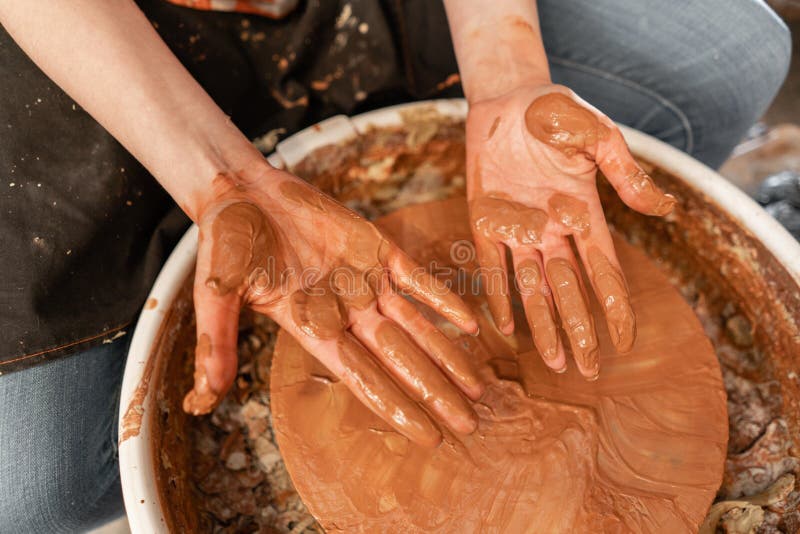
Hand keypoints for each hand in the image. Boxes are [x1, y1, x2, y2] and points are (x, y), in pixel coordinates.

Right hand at [183, 162, 481, 446]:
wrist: (243, 192)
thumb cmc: (225, 244)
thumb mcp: (214, 294)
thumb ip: (215, 342)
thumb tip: (202, 399)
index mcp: (312, 329)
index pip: (362, 377)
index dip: (396, 407)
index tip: (428, 437)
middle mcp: (346, 313)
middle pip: (399, 360)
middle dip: (434, 393)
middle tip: (470, 425)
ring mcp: (365, 282)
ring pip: (416, 325)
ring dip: (447, 355)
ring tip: (479, 388)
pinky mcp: (376, 248)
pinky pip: (418, 278)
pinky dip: (444, 298)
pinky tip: (472, 324)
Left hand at [466, 84, 675, 378]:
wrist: (507, 97)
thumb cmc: (557, 111)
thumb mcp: (599, 137)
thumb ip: (625, 174)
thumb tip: (664, 208)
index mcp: (583, 213)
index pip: (604, 270)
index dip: (614, 307)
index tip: (625, 343)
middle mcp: (552, 229)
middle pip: (569, 289)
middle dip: (579, 329)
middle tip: (586, 371)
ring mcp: (517, 228)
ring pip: (532, 286)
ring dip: (543, 323)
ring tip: (554, 362)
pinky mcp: (484, 221)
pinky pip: (490, 265)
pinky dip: (497, 295)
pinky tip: (504, 328)